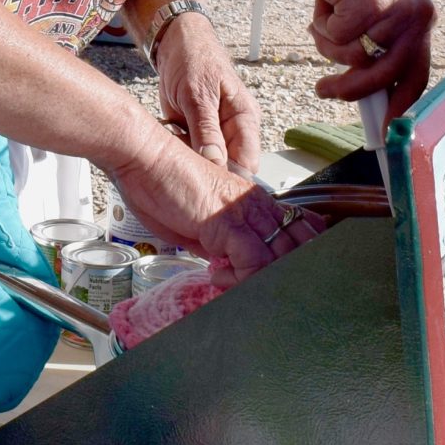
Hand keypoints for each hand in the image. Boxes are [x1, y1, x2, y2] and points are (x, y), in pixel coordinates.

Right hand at [107, 123, 320, 282]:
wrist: (144, 157)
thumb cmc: (160, 184)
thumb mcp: (193, 221)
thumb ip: (214, 242)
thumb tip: (222, 263)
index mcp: (251, 201)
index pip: (298, 227)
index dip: (296, 253)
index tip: (273, 275)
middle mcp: (256, 204)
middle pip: (299, 244)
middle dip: (283, 273)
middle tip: (256, 287)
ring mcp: (245, 212)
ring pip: (283, 256)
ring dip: (262, 280)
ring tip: (232, 284)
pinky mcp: (229, 222)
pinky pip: (255, 262)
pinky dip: (242, 279)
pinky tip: (218, 276)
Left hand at [155, 13, 261, 173]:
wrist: (175, 45)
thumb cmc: (195, 60)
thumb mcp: (198, 95)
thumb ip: (207, 130)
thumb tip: (216, 162)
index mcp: (245, 117)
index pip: (248, 160)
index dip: (233, 178)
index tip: (212, 189)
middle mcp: (233, 129)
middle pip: (229, 167)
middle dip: (209, 174)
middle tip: (187, 178)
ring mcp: (215, 133)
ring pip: (208, 163)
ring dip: (192, 164)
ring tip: (175, 157)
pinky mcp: (197, 134)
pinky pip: (192, 154)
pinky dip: (180, 155)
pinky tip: (170, 147)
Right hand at [303, 0, 434, 119]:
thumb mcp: (376, 13)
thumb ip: (380, 47)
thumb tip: (374, 94)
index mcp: (422, 19)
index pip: (417, 73)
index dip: (399, 103)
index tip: (386, 129)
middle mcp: (416, 16)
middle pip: (386, 76)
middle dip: (351, 89)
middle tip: (324, 90)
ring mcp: (394, 11)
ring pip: (356, 61)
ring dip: (329, 46)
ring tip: (324, 22)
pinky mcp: (367, 7)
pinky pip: (337, 41)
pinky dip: (322, 27)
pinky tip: (325, 2)